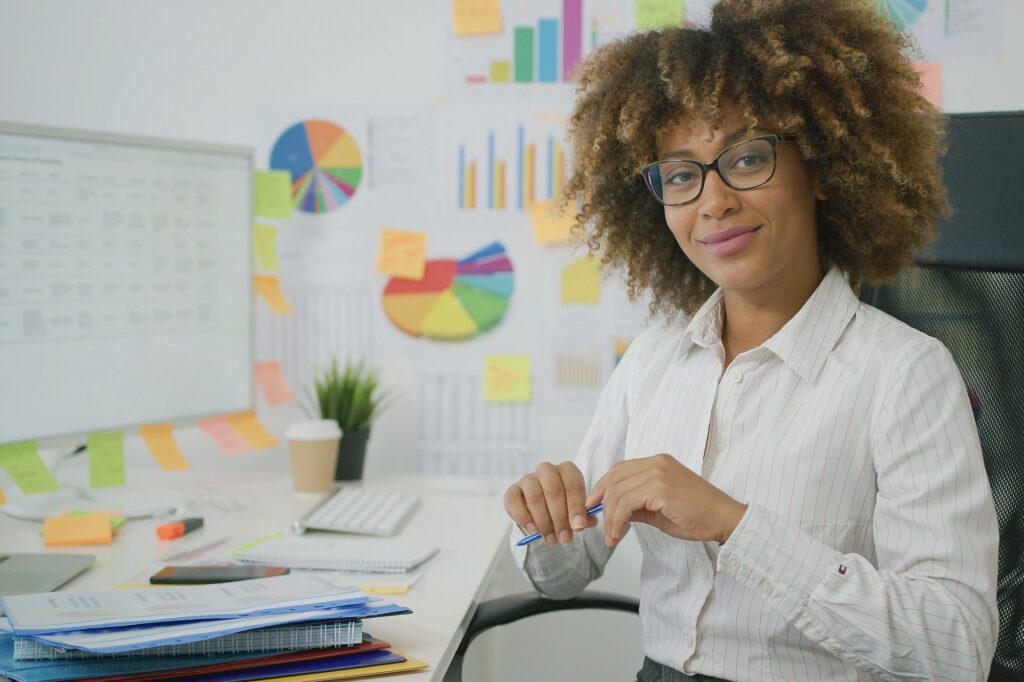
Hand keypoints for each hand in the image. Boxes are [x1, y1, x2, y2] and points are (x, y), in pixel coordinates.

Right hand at [504, 461, 598, 546]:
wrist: (543, 509)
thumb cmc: (564, 507)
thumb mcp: (576, 512)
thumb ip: (582, 517)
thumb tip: (584, 523)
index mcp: (567, 470)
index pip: (573, 484)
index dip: (576, 507)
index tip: (578, 527)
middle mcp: (547, 470)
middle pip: (553, 490)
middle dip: (560, 518)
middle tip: (565, 538)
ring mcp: (528, 478)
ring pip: (535, 497)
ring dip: (544, 522)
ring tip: (551, 539)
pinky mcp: (512, 490)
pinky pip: (514, 501)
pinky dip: (524, 518)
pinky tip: (534, 531)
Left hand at [585, 454, 746, 546]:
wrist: (723, 519)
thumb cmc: (696, 515)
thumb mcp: (659, 507)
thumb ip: (637, 504)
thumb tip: (614, 511)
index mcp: (657, 462)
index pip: (620, 469)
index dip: (603, 487)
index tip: (594, 505)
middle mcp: (656, 463)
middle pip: (615, 479)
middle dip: (602, 504)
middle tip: (602, 527)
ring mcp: (659, 473)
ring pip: (618, 492)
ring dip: (610, 518)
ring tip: (612, 536)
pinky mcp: (661, 488)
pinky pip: (627, 503)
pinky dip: (617, 520)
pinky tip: (618, 533)